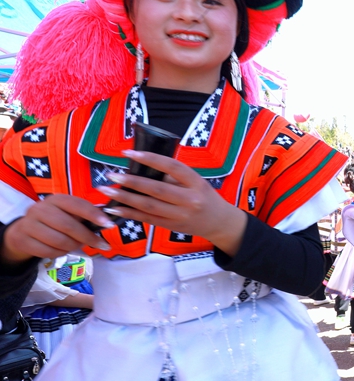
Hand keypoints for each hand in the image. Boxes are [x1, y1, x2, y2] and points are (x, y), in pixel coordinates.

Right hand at [1, 194, 112, 265]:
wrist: (23, 231)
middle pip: (68, 226)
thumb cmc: (54, 221)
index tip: (109, 225)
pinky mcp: (23, 240)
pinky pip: (48, 252)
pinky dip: (60, 253)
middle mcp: (40, 209)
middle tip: (102, 244)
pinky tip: (64, 250)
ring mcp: (29, 224)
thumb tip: (108, 221)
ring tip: (79, 246)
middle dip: (88, 237)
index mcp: (55, 199)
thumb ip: (85, 216)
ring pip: (59, 241)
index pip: (76, 204)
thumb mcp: (68, 213)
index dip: (93, 214)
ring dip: (74, 246)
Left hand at [97, 150, 246, 254]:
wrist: (219, 222)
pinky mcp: (172, 226)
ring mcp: (180, 215)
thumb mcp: (196, 182)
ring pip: (149, 206)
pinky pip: (147, 219)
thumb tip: (141, 167)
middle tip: (111, 175)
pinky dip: (129, 214)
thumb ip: (173, 176)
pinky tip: (114, 209)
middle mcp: (190, 200)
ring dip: (125, 198)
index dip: (150, 159)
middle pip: (157, 189)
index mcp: (196, 182)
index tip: (129, 153)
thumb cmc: (204, 196)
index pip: (172, 167)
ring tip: (106, 190)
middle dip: (131, 182)